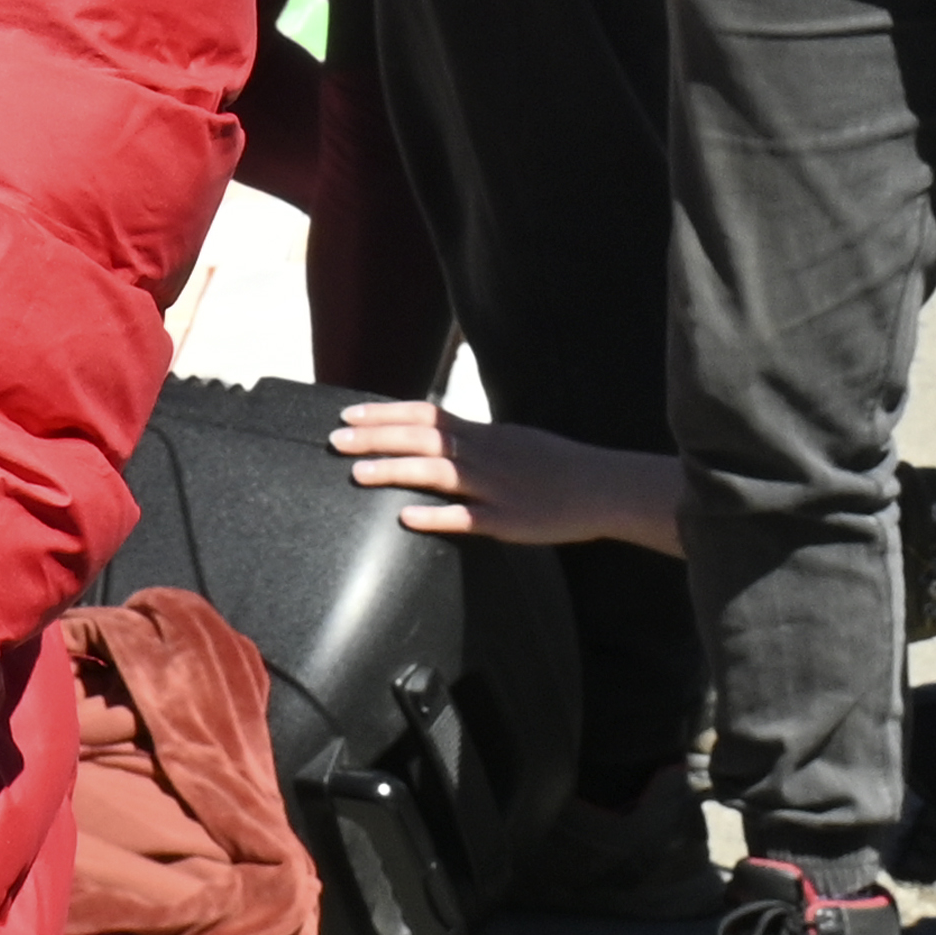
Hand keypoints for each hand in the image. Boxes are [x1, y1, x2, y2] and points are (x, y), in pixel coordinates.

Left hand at [327, 399, 685, 554]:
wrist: (600, 486)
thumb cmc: (554, 463)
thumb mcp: (510, 439)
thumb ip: (472, 438)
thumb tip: (435, 433)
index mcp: (482, 433)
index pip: (424, 414)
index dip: (384, 413)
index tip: (348, 413)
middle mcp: (483, 454)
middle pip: (421, 439)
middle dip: (375, 438)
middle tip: (335, 438)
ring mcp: (493, 487)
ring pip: (436, 473)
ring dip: (395, 470)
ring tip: (357, 474)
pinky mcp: (506, 521)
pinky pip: (466, 518)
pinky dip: (435, 516)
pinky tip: (406, 517)